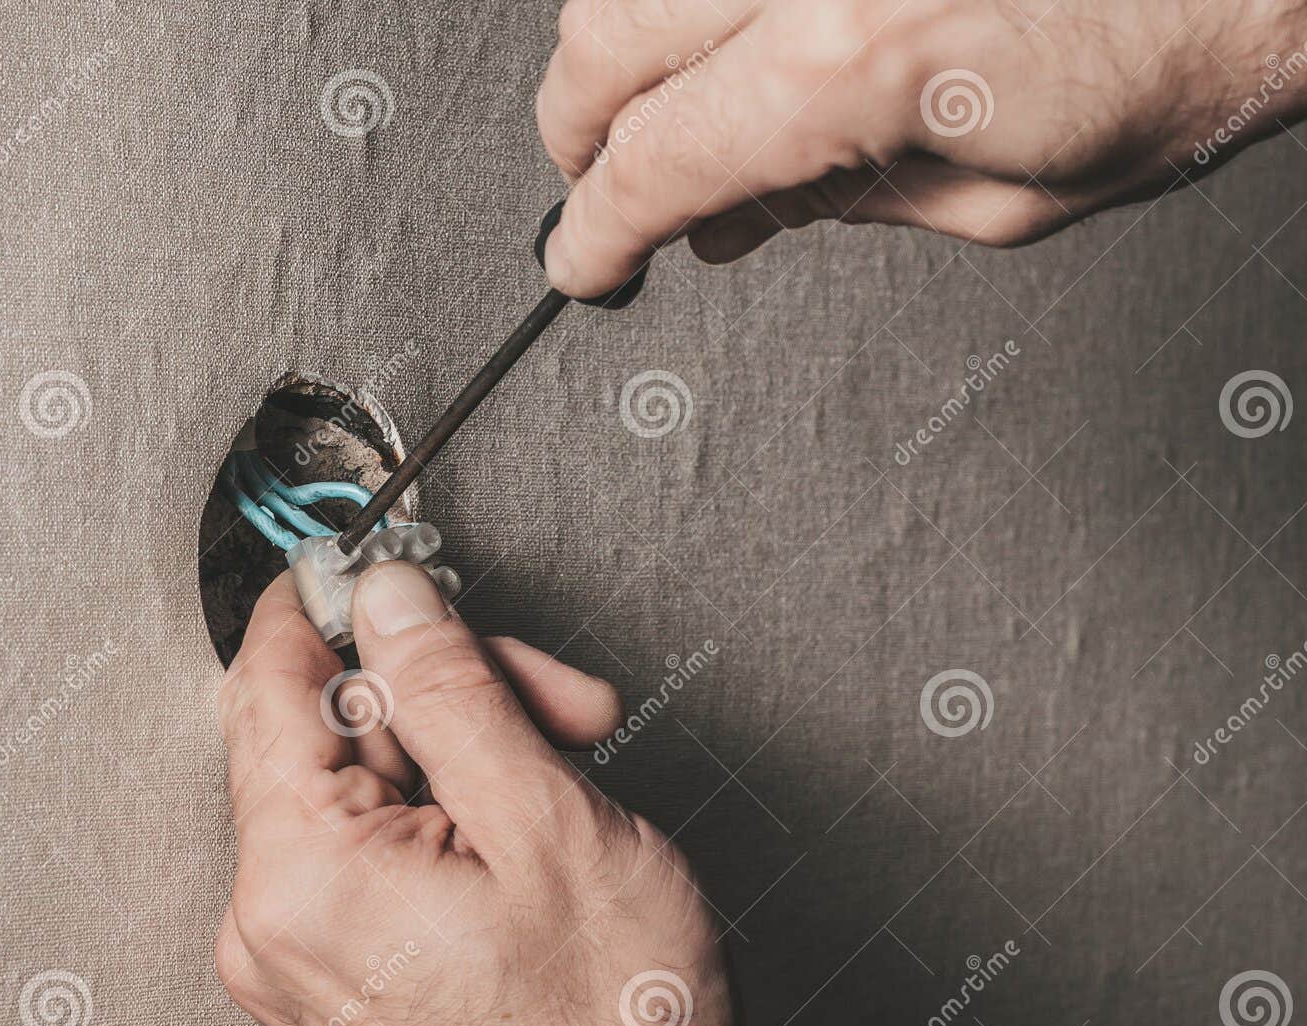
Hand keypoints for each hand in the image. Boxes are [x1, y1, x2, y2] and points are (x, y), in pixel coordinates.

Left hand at [214, 564, 734, 1025]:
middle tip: (553, 697)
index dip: (330, 603)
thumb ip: (452, 689)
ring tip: (568, 769)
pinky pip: (376, 850)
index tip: (373, 563)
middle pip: (335, 730)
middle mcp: (276, 922)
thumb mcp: (545, 820)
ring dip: (471, 753)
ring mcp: (306, 956)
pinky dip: (454, 816)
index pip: (270, 679)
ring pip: (369, 786)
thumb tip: (392, 600)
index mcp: (302, 875)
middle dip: (451, 693)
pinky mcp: (344, 973)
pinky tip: (530, 822)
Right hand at [536, 0, 1306, 296]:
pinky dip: (691, 4)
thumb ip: (837, 209)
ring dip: (623, 46)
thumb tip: (730, 220)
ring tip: (673, 106)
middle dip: (580, 132)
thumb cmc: (1187, 43)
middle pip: (602, 41)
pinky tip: (725, 38)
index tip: (586, 260)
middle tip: (606, 184)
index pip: (653, 162)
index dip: (596, 229)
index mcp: (856, 57)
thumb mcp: (1003, 197)